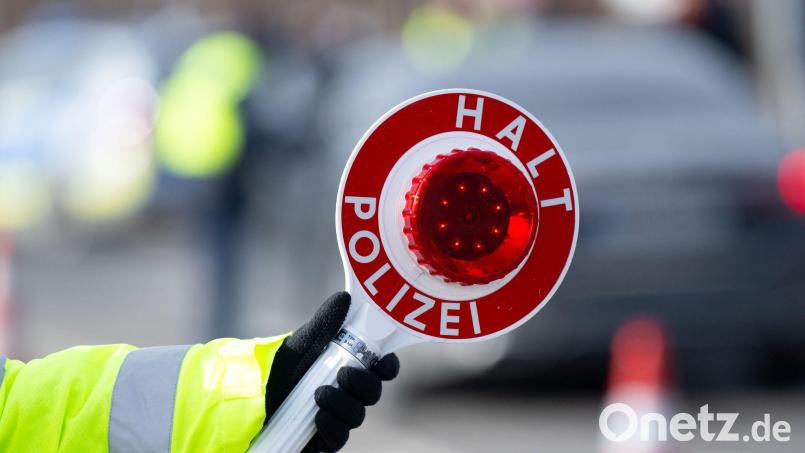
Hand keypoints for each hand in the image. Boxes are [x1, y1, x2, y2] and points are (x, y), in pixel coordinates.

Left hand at [266, 292, 399, 452]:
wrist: (252, 394)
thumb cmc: (282, 365)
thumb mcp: (303, 342)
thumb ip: (325, 322)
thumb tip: (345, 298)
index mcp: (351, 366)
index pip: (382, 368)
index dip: (388, 366)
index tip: (382, 363)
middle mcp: (349, 392)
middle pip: (373, 393)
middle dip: (364, 385)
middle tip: (344, 375)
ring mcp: (339, 415)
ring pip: (358, 415)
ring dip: (343, 404)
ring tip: (320, 394)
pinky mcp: (325, 437)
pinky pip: (339, 438)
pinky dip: (332, 427)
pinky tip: (319, 417)